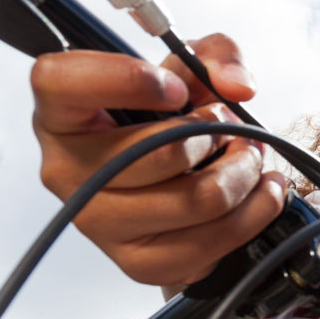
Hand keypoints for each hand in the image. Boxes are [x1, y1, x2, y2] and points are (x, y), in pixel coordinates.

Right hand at [32, 33, 284, 287]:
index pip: (61, 83)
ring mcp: (98, 223)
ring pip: (196, 199)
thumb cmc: (168, 120)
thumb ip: (216, 55)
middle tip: (233, 128)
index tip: (176, 88)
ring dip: (243, 173)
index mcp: (61, 112)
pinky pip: (211, 242)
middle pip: (160, 153)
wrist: (176, 182)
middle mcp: (66, 171)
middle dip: (219, 135)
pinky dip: (253, 213)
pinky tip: (258, 192)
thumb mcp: (189, 70)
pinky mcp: (137, 263)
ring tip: (247, 157)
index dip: (125, 79)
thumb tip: (235, 85)